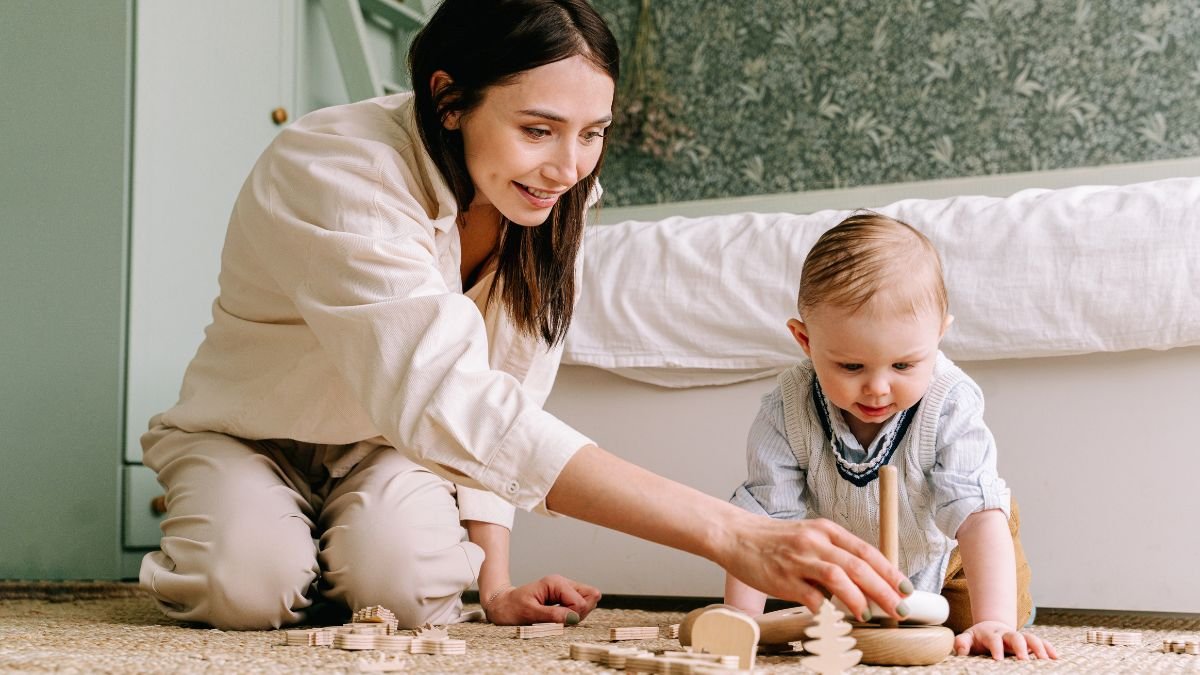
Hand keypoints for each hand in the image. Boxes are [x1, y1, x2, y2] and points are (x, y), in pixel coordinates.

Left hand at [482, 574, 600, 625]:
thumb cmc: (511, 608)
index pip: (581, 602)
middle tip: (557, 619)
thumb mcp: (529, 614)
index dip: (572, 616)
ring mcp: (564, 590)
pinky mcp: (564, 597)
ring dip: (575, 615)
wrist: (500, 605)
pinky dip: (571, 616)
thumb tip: (574, 618)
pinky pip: (578, 606)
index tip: (556, 622)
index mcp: (556, 583)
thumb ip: (553, 616)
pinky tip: (558, 617)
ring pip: (586, 602)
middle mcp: (563, 583)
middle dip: (577, 614)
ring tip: (555, 618)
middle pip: (589, 599)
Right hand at [722, 515, 908, 621]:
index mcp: (826, 530)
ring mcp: (799, 559)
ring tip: (871, 615)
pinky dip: (828, 610)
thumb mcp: (808, 537)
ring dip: (860, 599)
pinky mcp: (783, 578)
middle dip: (885, 590)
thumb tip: (864, 581)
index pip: (866, 551)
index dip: (890, 571)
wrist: (736, 535)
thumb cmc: (773, 540)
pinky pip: (812, 597)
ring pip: (839, 577)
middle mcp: (815, 541)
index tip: (906, 589)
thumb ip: (833, 554)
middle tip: (900, 609)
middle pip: (859, 566)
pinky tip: (837, 619)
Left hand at [954, 620, 1057, 659]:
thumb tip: (960, 650)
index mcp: (990, 634)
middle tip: (1023, 660)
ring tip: (1044, 659)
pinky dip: (1048, 648)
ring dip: (1038, 647)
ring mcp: (1019, 637)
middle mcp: (1006, 634)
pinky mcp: (1028, 642)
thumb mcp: (967, 638)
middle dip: (1020, 647)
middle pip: (1015, 636)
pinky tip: (1055, 657)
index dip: (996, 648)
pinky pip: (1040, 642)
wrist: (990, 628)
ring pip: (1030, 638)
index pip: (993, 639)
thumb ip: (962, 642)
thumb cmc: (978, 638)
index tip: (998, 659)